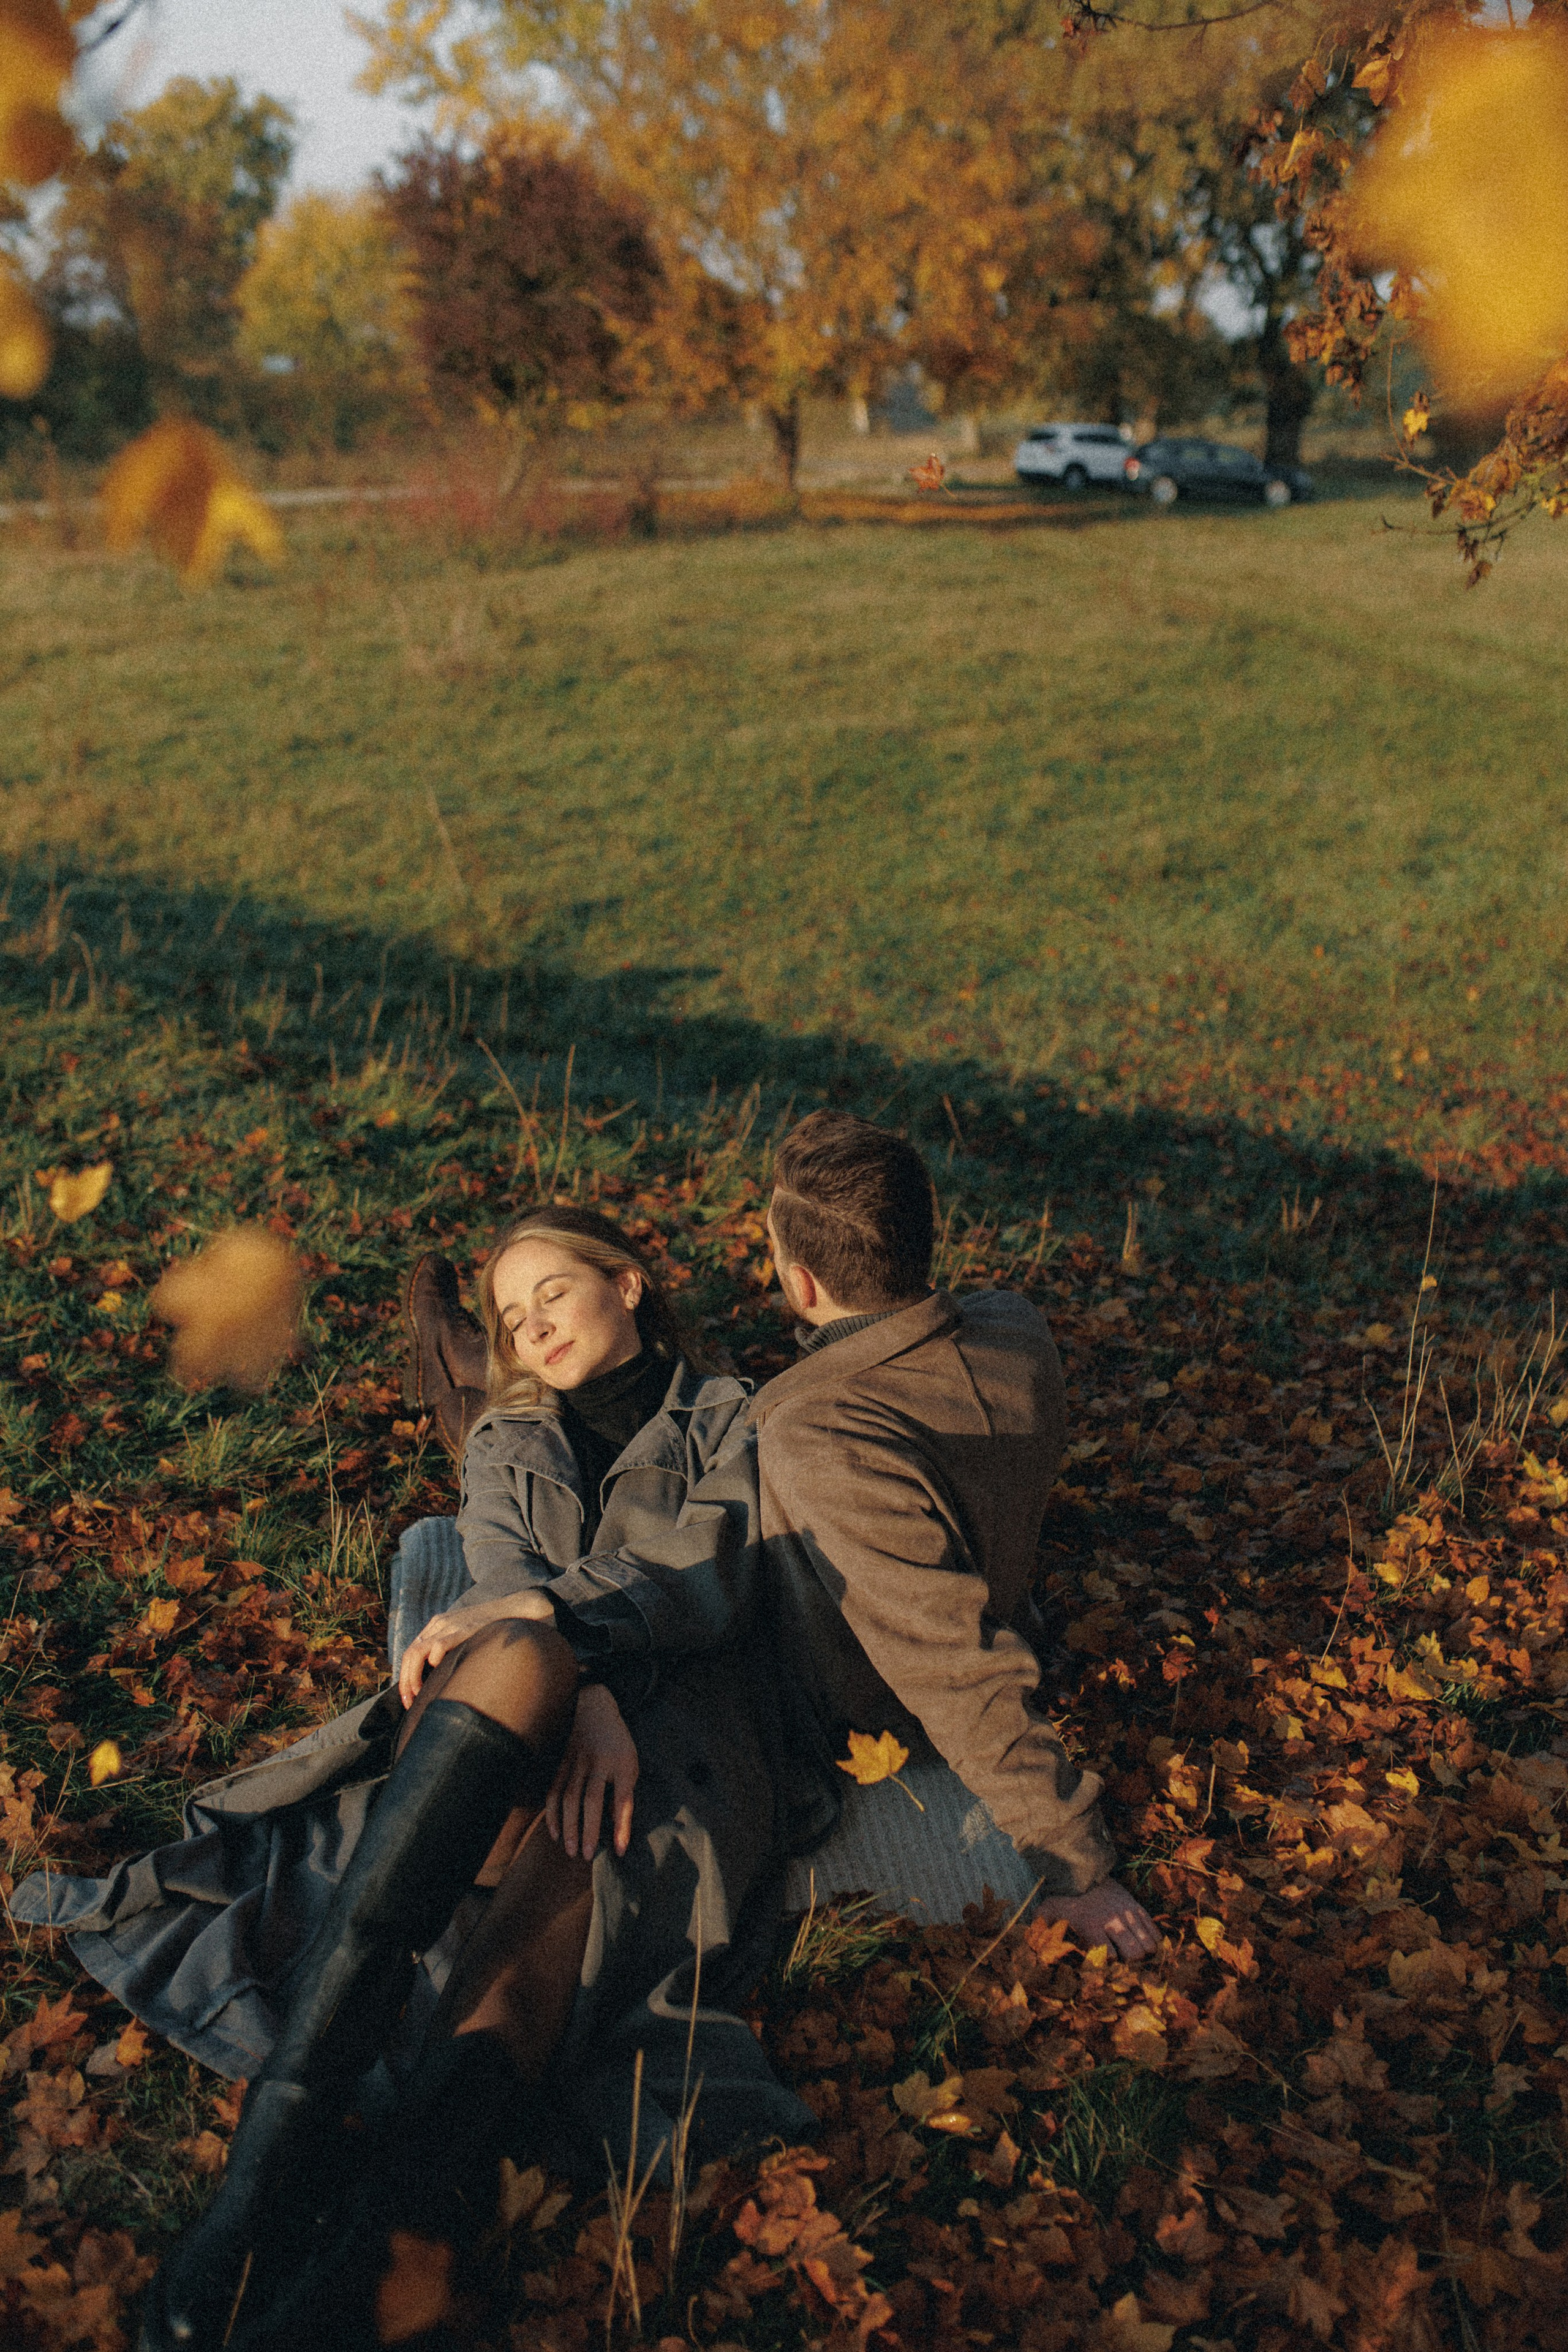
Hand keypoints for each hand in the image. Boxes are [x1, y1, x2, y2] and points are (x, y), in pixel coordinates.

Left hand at [397, 1587, 554, 1707]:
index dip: (405, 1677)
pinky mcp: (463, 1629)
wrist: (515, 1609)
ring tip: (418, 1695)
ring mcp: (450, 1626)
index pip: (410, 1652)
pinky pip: (439, 1645)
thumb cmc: (493, 1629)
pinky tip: (440, 1671)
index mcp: (437, 1626)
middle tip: (409, 1703)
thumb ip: (453, 1649)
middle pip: (409, 1654)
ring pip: (417, 1652)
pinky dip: (434, 1660)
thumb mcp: (466, 1637)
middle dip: (405, 1681)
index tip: (409, 1699)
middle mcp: (439, 1625)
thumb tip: (442, 1680)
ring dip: (413, 1677)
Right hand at [546, 1683, 638, 1860]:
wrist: (594, 1708)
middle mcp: (599, 1763)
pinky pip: (555, 1790)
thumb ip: (624, 1794)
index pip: (623, 1800)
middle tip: (587, 1856)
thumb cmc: (618, 1743)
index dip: (622, 1826)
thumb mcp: (630, 1764)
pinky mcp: (563, 1763)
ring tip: (570, 1850)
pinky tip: (554, 1832)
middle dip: (588, 1830)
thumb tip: (614, 1826)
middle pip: (591, 1800)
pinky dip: (553, 1813)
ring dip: (569, 1826)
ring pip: (570, 1798)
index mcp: (622, 1764)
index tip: (620, 1851)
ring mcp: (578, 1762)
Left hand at [1036, 1877, 1160, 1962]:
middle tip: (1125, 1964)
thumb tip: (1027, 1945)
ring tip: (1136, 1956)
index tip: (1103, 1968)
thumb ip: (1040, 1929)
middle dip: (1131, 1963)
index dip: (1108, 1967)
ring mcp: (1128, 1914)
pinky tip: (1146, 1944)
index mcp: (1092, 1926)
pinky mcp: (1137, 1907)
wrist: (1083, 1867)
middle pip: (1135, 1953)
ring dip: (1143, 1953)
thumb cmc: (1065, 1895)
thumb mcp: (1048, 1911)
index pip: (1108, 1957)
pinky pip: (1154, 1929)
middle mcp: (1113, 1921)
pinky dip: (1153, 1940)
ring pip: (1148, 1943)